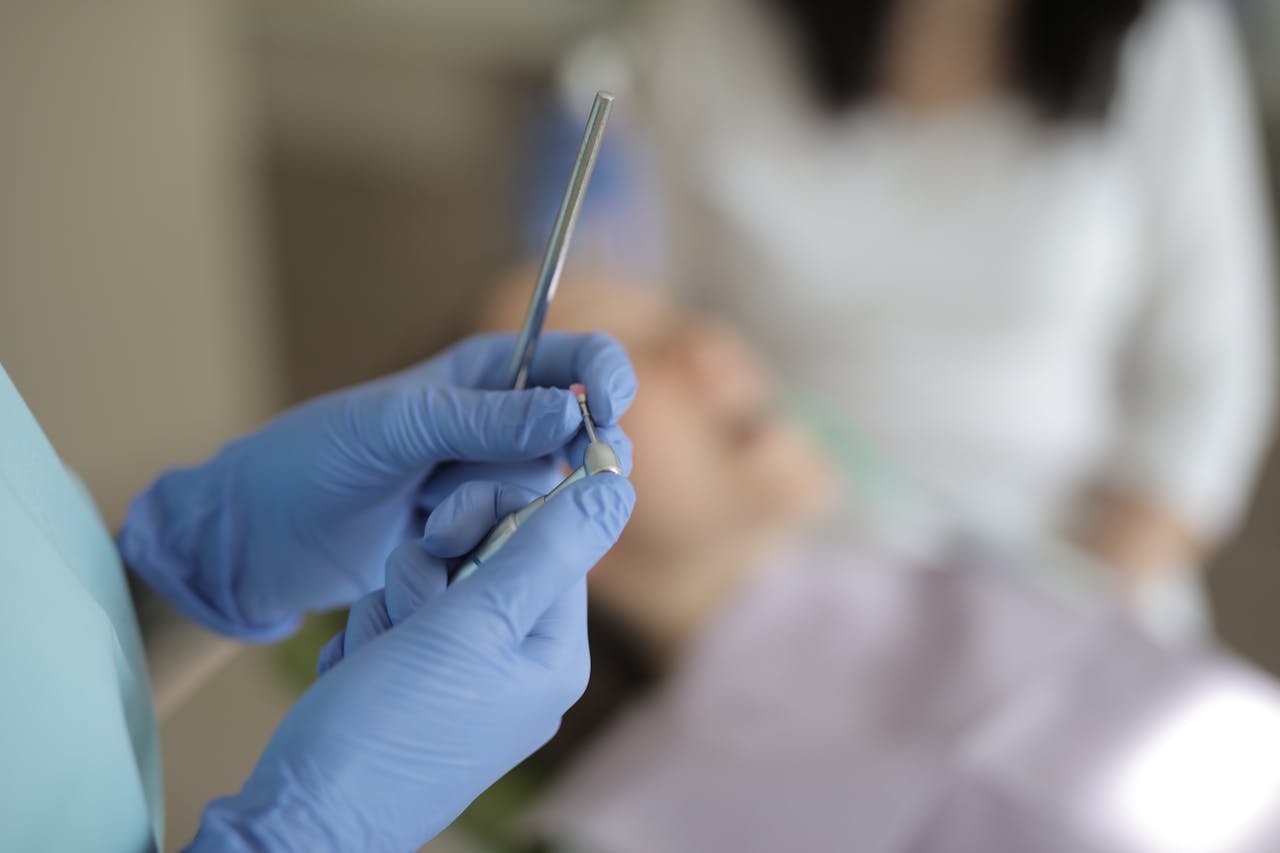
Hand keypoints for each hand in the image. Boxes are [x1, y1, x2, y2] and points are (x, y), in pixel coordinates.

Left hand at [118, 332, 635, 638]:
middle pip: (578, 434)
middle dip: (554, 461)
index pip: (576, 361)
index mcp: (483, 373)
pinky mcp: (480, 535)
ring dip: (502, 508)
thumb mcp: (394, 428)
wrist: (260, 538)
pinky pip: (521, 536)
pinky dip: (491, 543)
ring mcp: (489, 482)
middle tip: (513, 484)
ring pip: (549, 492)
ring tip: (433, 518)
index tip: (607, 413)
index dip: (605, 379)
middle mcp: (499, 425)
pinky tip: (438, 546)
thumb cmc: (312, 461)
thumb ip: (480, 420)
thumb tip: (567, 415)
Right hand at [186, 474, 635, 852]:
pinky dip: (371, 638)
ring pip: (432, 586)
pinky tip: (359, 673)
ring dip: (391, 608)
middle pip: (487, 561)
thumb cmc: (389, 724)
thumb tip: (617, 489)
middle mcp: (520, 669)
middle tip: (409, 612)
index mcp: (553, 655)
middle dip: (430, 575)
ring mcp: (466, 682)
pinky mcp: (416, 689)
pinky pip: (398, 623)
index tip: (447, 536)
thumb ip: (547, 549)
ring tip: (377, 657)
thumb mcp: (474, 623)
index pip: (550, 542)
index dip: (495, 521)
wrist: (302, 817)